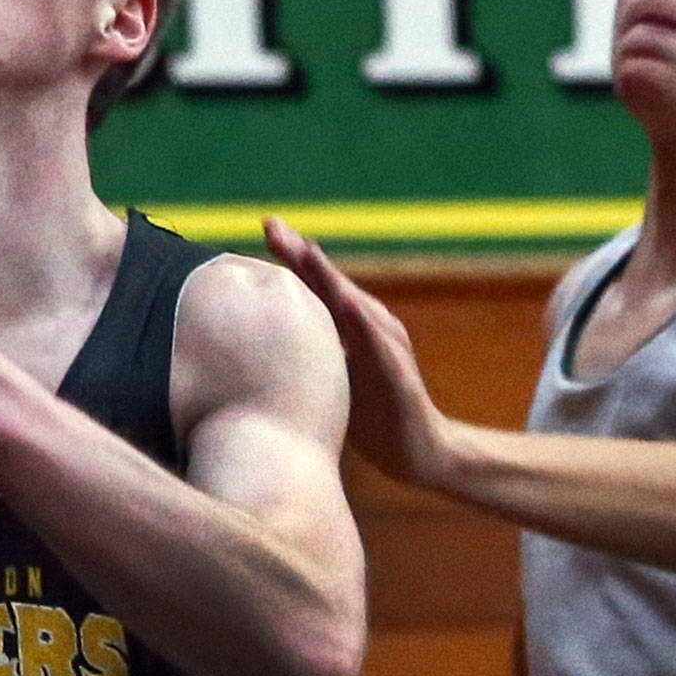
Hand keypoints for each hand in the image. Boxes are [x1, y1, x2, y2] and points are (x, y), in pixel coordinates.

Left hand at [263, 216, 451, 488]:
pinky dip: (362, 324)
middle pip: (332, 284)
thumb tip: (257, 346)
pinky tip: (348, 306)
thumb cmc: (370, 413)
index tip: (265, 225)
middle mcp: (371, 327)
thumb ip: (307, 354)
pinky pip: (379, 346)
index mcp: (351, 328)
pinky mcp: (399, 375)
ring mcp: (387, 348)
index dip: (292, 255)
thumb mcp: (331, 378)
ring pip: (355, 307)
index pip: (316, 286)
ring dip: (330, 278)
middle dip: (302, 253)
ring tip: (305, 251)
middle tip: (272, 224)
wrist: (418, 451)